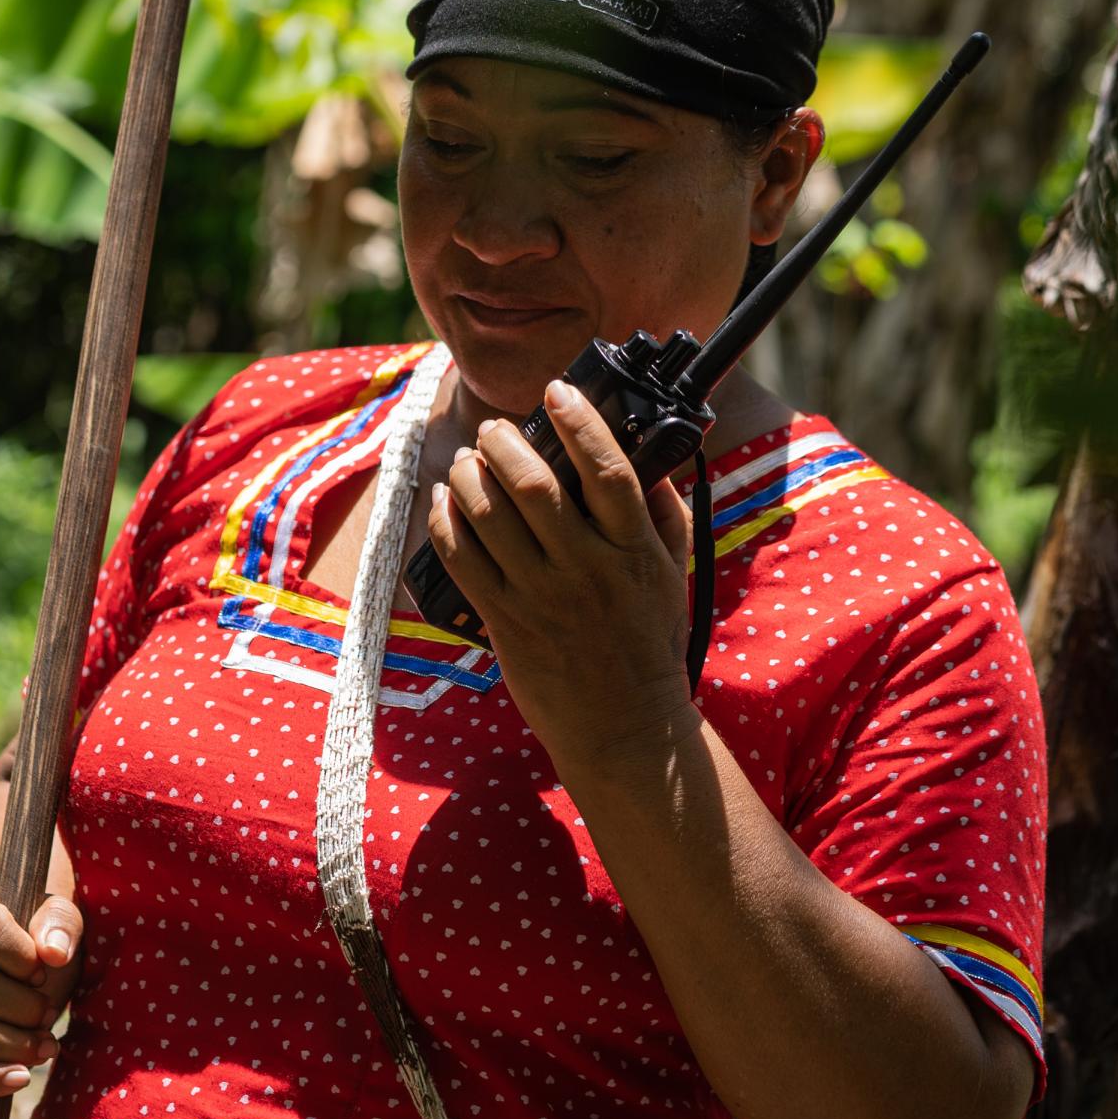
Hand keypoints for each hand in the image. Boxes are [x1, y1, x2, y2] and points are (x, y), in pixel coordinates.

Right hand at [0, 887, 85, 1095]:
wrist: (13, 964)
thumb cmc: (34, 936)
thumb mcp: (55, 917)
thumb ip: (60, 922)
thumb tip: (54, 953)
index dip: (20, 955)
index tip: (44, 973)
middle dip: (20, 1009)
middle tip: (49, 1015)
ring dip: (7, 1046)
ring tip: (45, 1048)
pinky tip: (19, 1078)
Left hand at [425, 376, 698, 767]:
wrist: (625, 727)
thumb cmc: (648, 644)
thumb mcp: (674, 574)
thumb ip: (664, 513)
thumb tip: (652, 458)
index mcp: (634, 549)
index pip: (607, 470)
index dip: (579, 422)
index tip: (557, 392)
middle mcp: (587, 568)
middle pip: (534, 485)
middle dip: (504, 443)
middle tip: (495, 429)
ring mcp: (541, 596)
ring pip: (489, 516)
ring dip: (469, 475)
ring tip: (468, 459)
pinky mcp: (505, 622)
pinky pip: (461, 560)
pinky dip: (446, 521)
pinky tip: (443, 501)